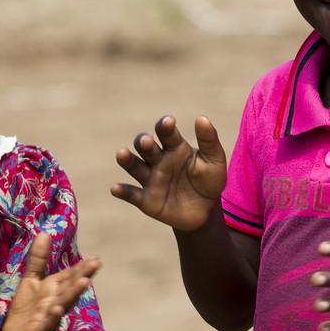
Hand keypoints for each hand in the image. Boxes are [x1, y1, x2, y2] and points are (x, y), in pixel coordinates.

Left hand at [0, 231, 101, 330]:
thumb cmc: (29, 308)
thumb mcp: (31, 280)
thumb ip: (39, 259)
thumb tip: (45, 233)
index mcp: (55, 289)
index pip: (71, 276)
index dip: (82, 267)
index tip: (96, 258)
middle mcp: (56, 302)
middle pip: (70, 288)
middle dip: (82, 277)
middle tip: (96, 265)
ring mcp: (49, 317)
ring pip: (63, 304)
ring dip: (72, 294)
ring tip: (83, 283)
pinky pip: (46, 324)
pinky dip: (52, 317)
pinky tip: (56, 310)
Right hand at [110, 115, 226, 230]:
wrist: (206, 212)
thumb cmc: (209, 181)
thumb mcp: (215, 161)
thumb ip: (209, 140)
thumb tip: (201, 118)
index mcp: (175, 148)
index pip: (166, 133)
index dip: (165, 126)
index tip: (169, 122)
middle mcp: (158, 160)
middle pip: (145, 147)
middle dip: (144, 143)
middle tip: (147, 142)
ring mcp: (150, 179)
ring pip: (134, 166)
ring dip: (127, 160)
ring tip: (122, 154)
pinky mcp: (146, 199)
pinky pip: (132, 194)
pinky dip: (123, 191)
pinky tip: (115, 188)